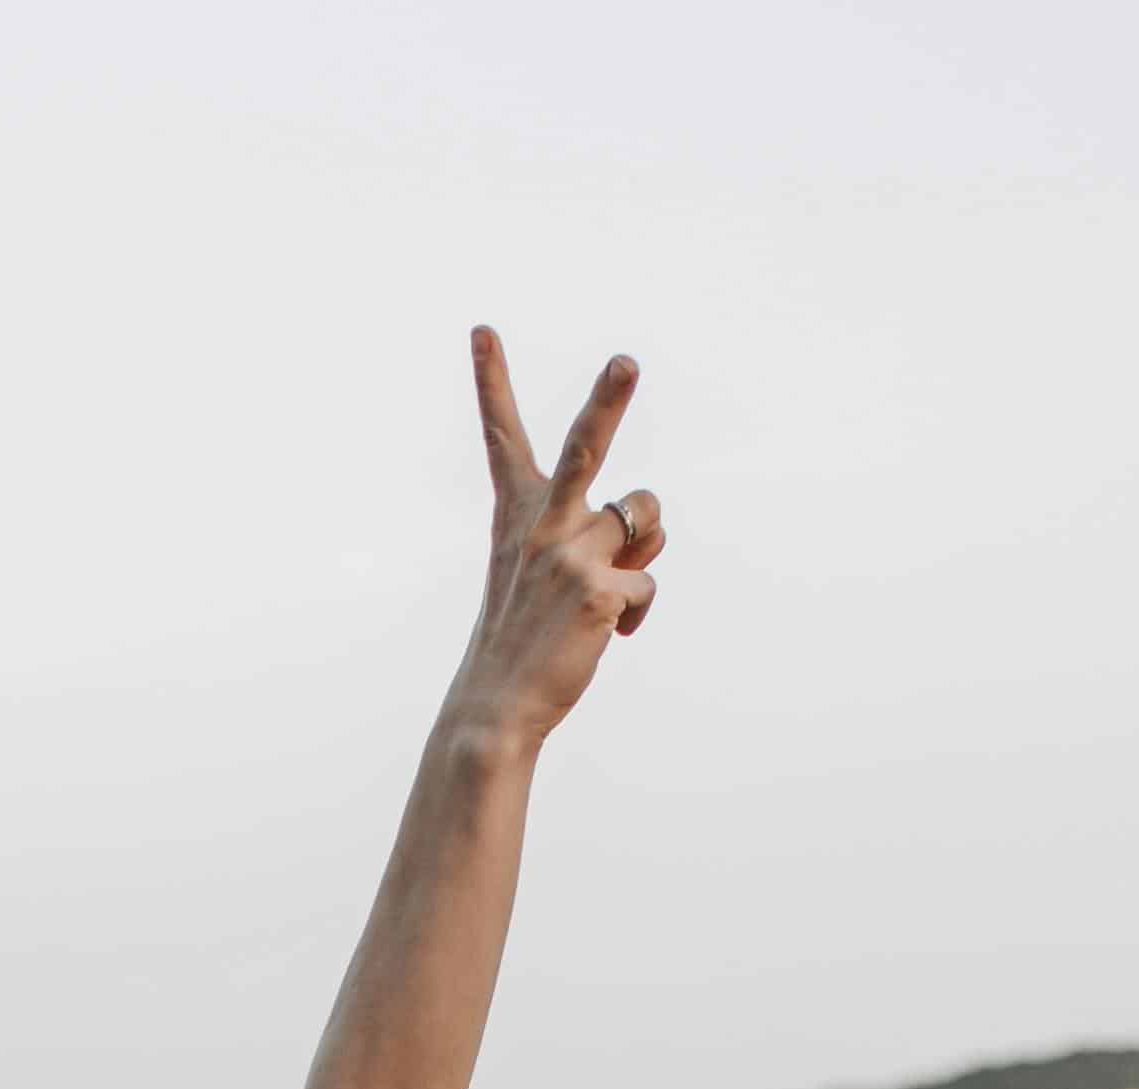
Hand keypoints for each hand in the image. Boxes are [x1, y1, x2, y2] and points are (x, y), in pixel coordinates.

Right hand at [446, 329, 658, 750]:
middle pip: (586, 446)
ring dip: (643, 547)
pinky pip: (648, 579)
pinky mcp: (599, 589)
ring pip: (645, 517)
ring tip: (605, 594)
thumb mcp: (550, 576)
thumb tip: (655, 521)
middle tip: (626, 361)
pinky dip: (638, 610)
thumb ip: (599, 535)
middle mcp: (542, 525)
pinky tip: (609, 635)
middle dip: (610, 400)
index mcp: (517, 516)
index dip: (493, 382)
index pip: (502, 439)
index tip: (483, 331)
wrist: (498, 707)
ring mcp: (570, 555)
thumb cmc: (525, 641)